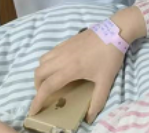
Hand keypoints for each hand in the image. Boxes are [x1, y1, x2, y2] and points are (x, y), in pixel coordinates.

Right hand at [30, 8, 144, 123]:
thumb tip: (89, 118)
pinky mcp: (67, 40)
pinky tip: (59, 66)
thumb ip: (97, 101)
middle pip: (39, 72)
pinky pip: (50, 52)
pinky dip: (48, 62)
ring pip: (42, 60)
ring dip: (41, 72)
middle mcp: (62, 57)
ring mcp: (64, 47)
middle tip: (45, 95)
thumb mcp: (106, 81)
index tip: (32, 111)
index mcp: (70, 69)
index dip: (38, 100)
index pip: (47, 86)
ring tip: (50, 81)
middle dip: (37, 86)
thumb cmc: (110, 56)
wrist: (115, 31)